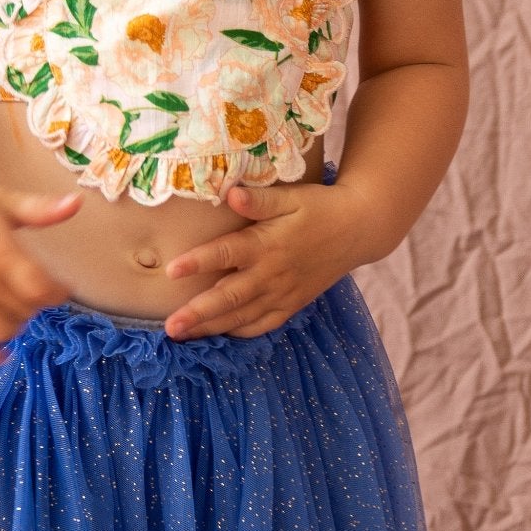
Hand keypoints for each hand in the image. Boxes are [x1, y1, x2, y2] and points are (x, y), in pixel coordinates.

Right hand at [0, 175, 80, 365]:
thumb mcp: (4, 201)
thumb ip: (41, 209)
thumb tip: (77, 203)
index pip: (39, 289)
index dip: (59, 294)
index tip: (65, 288)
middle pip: (22, 312)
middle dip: (37, 306)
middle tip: (38, 293)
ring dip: (15, 328)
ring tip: (19, 313)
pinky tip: (1, 357)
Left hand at [162, 180, 356, 338]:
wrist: (359, 229)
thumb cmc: (320, 207)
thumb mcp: (293, 197)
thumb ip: (260, 200)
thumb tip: (230, 194)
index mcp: (267, 245)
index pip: (226, 255)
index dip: (198, 262)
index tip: (171, 270)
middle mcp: (272, 274)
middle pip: (229, 298)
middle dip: (198, 314)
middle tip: (170, 327)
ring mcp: (283, 294)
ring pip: (242, 317)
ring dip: (211, 328)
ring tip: (183, 337)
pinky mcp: (293, 304)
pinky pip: (264, 325)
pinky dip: (241, 333)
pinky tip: (220, 336)